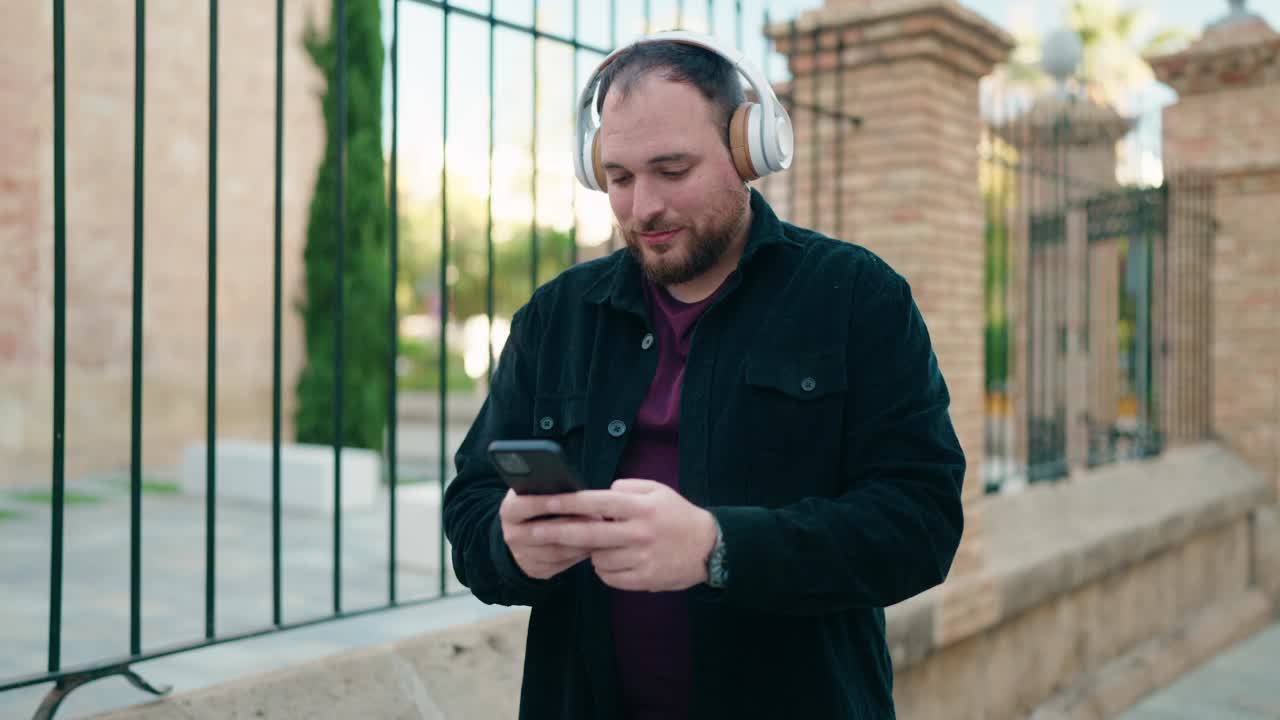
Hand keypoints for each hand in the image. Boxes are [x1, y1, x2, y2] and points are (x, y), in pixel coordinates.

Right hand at [498, 489, 593, 579]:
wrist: (523, 530)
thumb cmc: (539, 503)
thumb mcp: (537, 491)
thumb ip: (549, 488)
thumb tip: (574, 489)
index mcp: (509, 511)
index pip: (523, 506)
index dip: (544, 503)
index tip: (569, 499)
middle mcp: (511, 535)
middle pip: (544, 533)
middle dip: (573, 525)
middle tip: (598, 517)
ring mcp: (521, 555)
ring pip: (556, 552)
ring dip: (581, 543)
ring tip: (601, 532)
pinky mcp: (535, 570)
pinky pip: (561, 565)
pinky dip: (579, 555)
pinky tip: (594, 546)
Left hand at [529, 479, 718, 591]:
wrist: (710, 548)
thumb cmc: (678, 516)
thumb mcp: (658, 491)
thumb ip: (627, 488)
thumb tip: (601, 492)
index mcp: (640, 507)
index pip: (596, 503)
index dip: (567, 503)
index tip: (544, 502)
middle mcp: (638, 533)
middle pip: (588, 534)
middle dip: (555, 533)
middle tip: (530, 534)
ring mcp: (640, 558)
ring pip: (597, 558)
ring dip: (589, 552)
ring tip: (599, 545)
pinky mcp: (643, 580)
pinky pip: (609, 577)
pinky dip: (605, 569)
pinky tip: (613, 561)